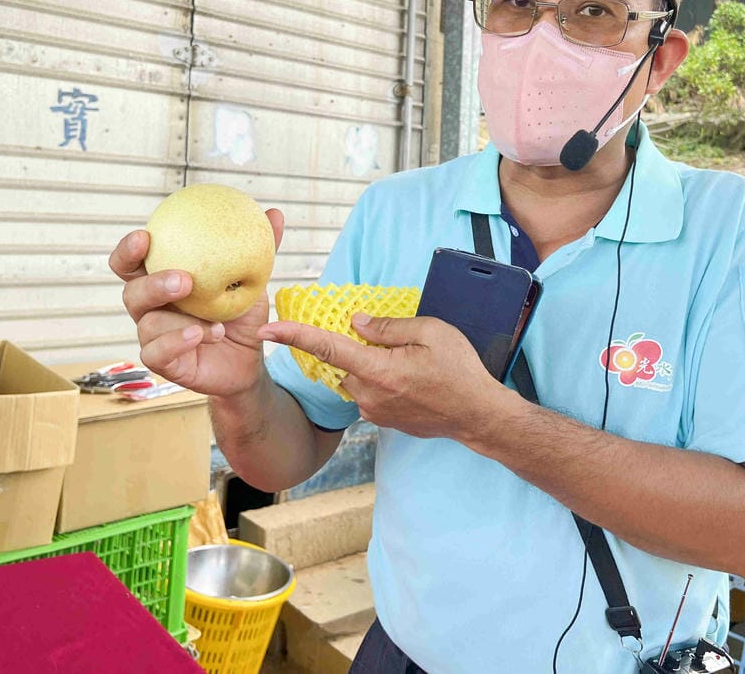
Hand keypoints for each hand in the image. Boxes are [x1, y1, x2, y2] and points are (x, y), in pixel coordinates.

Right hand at [109, 209, 284, 397]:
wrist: (251, 356)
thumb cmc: (241, 313)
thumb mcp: (252, 280)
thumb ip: (259, 249)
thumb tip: (275, 213)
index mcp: (161, 280)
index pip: (131, 263)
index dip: (128, 250)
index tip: (145, 236)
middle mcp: (152, 307)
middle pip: (132, 292)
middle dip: (153, 284)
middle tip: (185, 280)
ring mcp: (154, 336)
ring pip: (148, 324)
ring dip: (180, 320)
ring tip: (216, 321)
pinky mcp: (163, 362)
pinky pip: (156, 353)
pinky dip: (178, 342)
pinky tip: (204, 334)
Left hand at [257, 313, 507, 439]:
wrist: (477, 416)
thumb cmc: (459, 371)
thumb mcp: (431, 332)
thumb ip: (387, 327)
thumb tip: (356, 323)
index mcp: (378, 370)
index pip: (327, 349)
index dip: (294, 336)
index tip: (267, 330)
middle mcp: (369, 395)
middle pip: (345, 363)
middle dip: (363, 349)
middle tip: (403, 346)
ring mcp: (374, 412)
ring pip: (357, 378)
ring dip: (374, 367)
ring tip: (414, 367)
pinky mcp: (382, 421)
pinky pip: (370, 393)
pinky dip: (383, 382)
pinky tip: (413, 382)